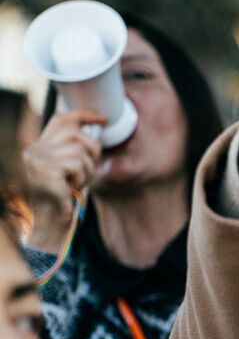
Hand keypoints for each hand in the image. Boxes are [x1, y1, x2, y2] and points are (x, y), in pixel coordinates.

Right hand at [23, 110, 106, 249]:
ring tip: (78, 182)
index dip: (84, 115)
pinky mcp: (47, 169)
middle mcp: (36, 149)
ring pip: (80, 150)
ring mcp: (39, 158)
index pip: (62, 120)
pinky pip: (77, 164)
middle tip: (90, 168)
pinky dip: (82, 177)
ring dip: (87, 169)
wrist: (47, 222)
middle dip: (92, 150)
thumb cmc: (62, 197)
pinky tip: (73, 187)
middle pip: (76, 134)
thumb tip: (98, 135)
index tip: (103, 118)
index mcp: (39, 146)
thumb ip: (78, 152)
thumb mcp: (70, 170)